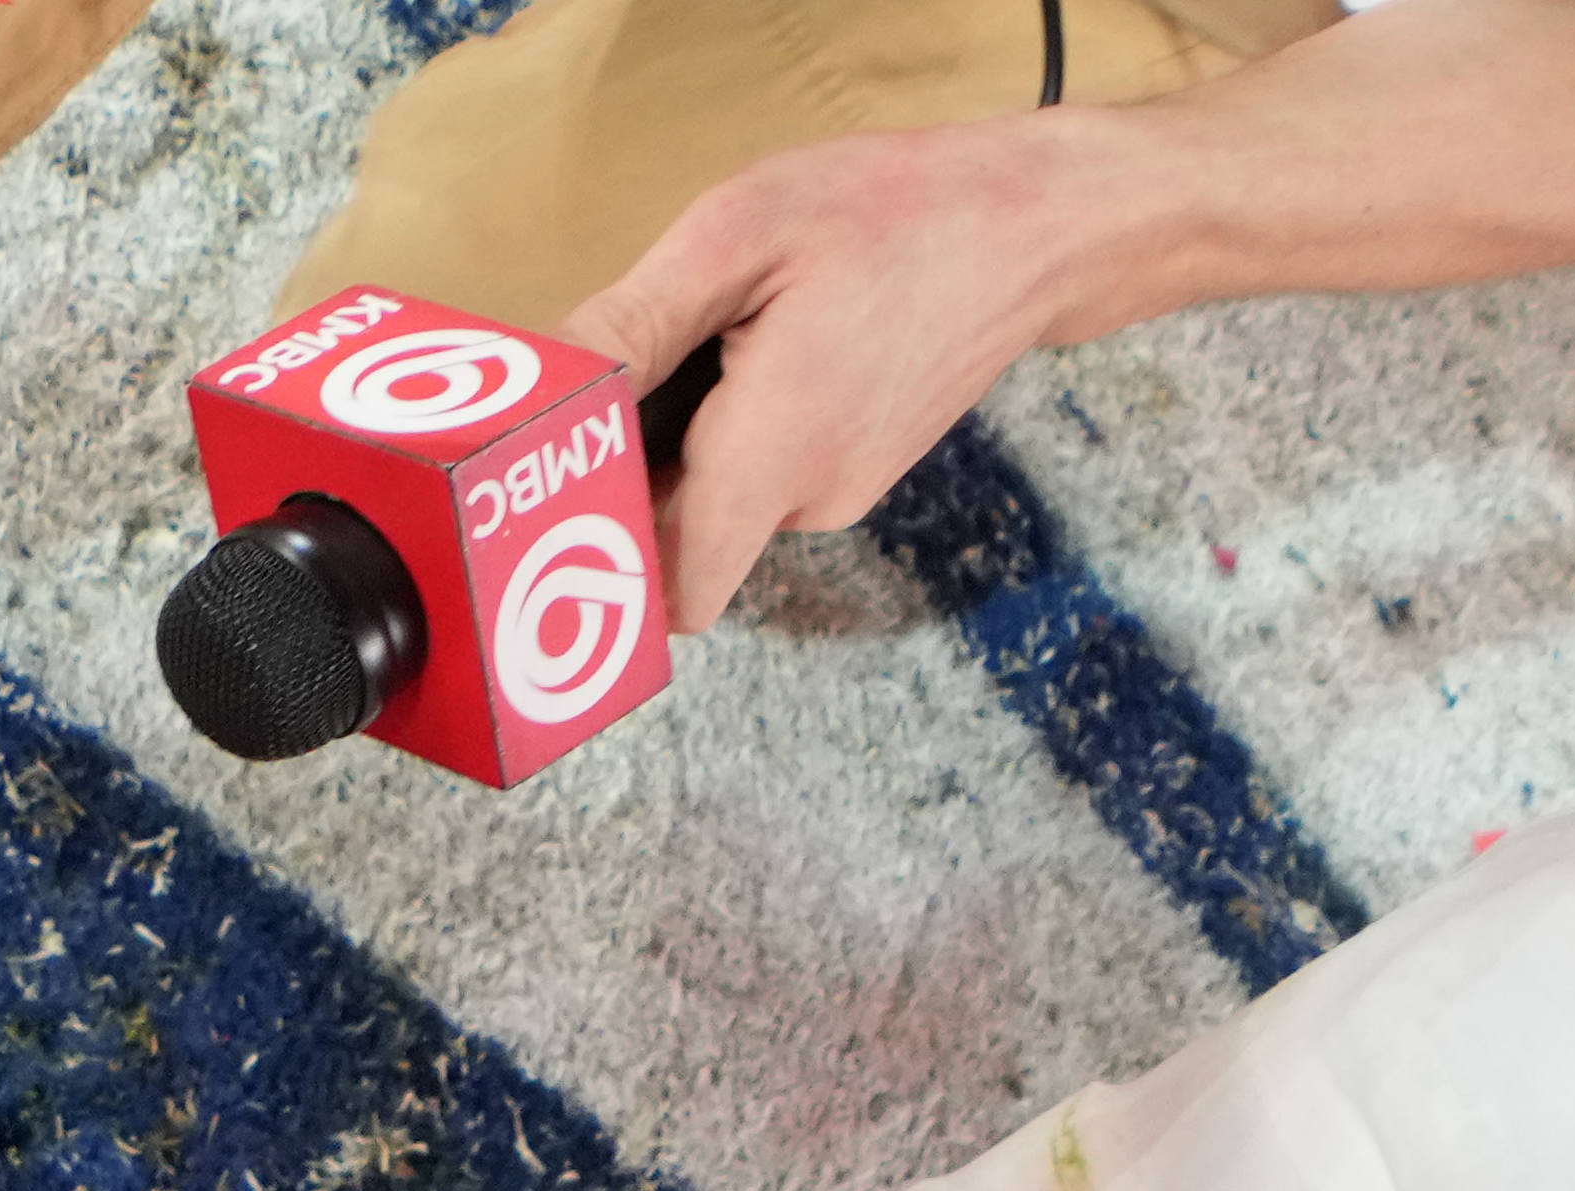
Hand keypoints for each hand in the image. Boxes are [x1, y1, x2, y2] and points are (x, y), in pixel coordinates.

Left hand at [569, 120, 1102, 629]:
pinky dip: (739, 424)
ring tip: (720, 336)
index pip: (670, 592)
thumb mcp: (736, 237)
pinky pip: (766, 471)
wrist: (1031, 227)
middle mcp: (809, 501)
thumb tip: (543, 392)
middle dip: (636, 476)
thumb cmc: (890, 215)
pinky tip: (764, 343)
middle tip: (629, 373)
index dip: (610, 552)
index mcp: (774, 458)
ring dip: (689, 439)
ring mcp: (839, 493)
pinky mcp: (856, 469)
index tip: (572, 481)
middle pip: (681, 542)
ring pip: (720, 501)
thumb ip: (633, 326)